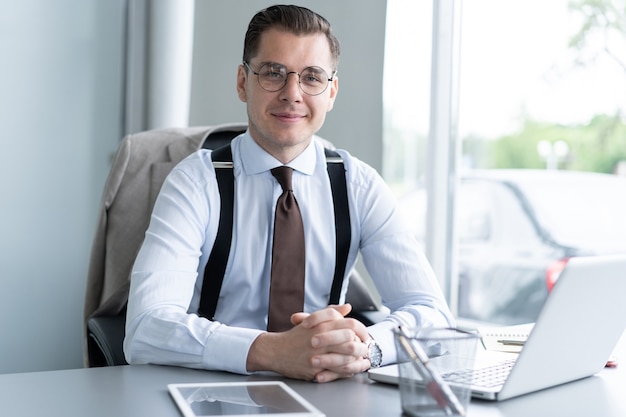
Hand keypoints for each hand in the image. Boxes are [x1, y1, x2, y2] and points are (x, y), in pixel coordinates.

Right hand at [246, 304, 370, 382]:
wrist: (275, 351)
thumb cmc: (295, 336)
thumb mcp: (313, 320)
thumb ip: (331, 312)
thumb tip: (348, 307)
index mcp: (322, 324)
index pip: (350, 324)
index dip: (362, 330)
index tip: (364, 335)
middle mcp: (320, 338)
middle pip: (351, 340)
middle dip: (362, 345)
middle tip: (366, 348)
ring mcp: (318, 354)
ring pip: (346, 357)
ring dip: (357, 359)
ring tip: (362, 359)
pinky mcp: (315, 369)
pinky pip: (337, 371)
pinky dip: (348, 370)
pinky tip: (351, 369)